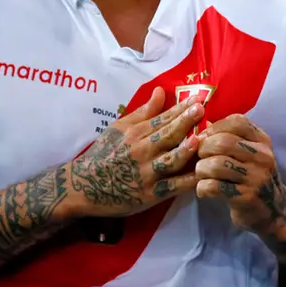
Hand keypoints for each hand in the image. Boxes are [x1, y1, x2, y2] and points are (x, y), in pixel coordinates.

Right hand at [65, 87, 203, 218]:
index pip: (162, 118)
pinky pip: (172, 187)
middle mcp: (141, 151)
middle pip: (167, 135)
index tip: (197, 99)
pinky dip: (187, 181)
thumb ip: (143, 112)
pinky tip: (202, 175)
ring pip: (171, 160)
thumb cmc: (103, 154)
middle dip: (185, 122)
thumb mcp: (118, 128)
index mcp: (135, 133)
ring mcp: (146, 174)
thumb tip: (160, 91)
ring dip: (186, 150)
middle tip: (201, 110)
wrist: (83, 186)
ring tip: (200, 139)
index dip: (180, 109)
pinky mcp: (150, 195)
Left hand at [194, 114, 285, 233]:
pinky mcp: (247, 197)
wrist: (274, 212)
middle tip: (200, 158)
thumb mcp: (250, 154)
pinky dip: (202, 187)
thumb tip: (203, 124)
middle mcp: (262, 156)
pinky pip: (214, 186)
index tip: (205, 138)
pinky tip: (204, 190)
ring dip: (201, 169)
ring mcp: (256, 178)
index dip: (214, 127)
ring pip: (216, 164)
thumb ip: (230, 137)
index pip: (237, 122)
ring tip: (201, 175)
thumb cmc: (254, 178)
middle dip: (203, 149)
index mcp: (262, 141)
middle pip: (222, 142)